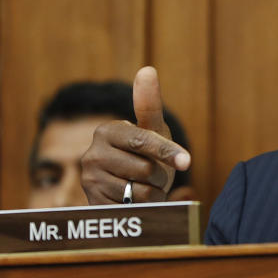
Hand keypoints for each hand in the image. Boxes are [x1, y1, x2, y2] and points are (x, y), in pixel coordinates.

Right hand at [81, 66, 191, 203]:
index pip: (143, 141)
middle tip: (152, 172)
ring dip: (152, 192)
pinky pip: (133, 208)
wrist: (129, 190)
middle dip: (158, 175)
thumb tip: (147, 69)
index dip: (168, 153)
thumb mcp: (152, 131)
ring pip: (140, 192)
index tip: (187, 162)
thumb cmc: (145, 155)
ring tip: (143, 185)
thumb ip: (149, 104)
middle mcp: (91, 154)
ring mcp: (90, 180)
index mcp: (107, 131)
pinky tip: (134, 199)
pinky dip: (142, 206)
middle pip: (145, 169)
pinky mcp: (94, 204)